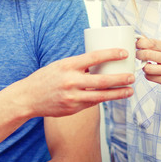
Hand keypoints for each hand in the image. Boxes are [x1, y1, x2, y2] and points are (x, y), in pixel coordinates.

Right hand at [19, 48, 134, 117]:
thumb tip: (100, 62)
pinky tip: (113, 96)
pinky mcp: (72, 109)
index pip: (94, 57)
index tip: (124, 52)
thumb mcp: (60, 65)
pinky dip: (104, 99)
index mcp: (68, 65)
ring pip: (100, 96)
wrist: (28, 98)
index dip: (111, 54)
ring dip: (118, 93)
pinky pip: (92, 103)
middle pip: (101, 80)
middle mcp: (71, 81)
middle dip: (120, 79)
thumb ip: (79, 65)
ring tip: (130, 90)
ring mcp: (72, 97)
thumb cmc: (46, 78)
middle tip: (132, 76)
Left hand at [136, 37, 160, 96]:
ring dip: (143, 67)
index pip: (151, 42)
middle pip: (147, 54)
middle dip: (138, 54)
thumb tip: (140, 38)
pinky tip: (152, 74)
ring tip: (147, 66)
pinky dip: (147, 75)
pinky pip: (149, 77)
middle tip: (137, 56)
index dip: (140, 43)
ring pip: (147, 67)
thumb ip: (156, 46)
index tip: (136, 45)